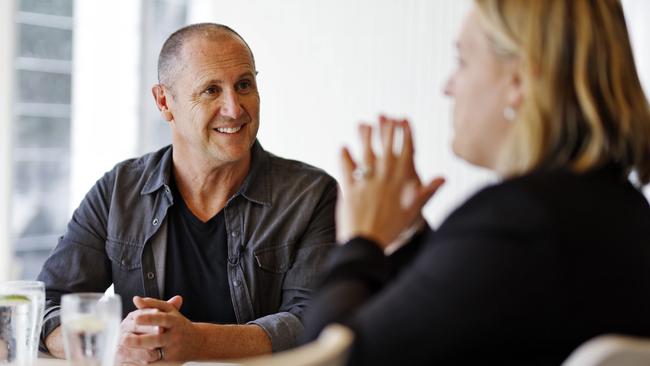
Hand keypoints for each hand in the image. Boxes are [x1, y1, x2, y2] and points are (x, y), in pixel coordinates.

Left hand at [121, 295, 203, 361]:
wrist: (198, 342)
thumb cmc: (179, 325)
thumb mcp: (170, 311)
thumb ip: (153, 304)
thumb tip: (136, 299)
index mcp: (174, 321)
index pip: (162, 319)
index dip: (149, 319)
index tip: (136, 318)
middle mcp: (174, 336)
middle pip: (157, 339)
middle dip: (141, 340)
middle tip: (125, 339)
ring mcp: (172, 350)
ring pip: (155, 353)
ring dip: (139, 353)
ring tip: (124, 352)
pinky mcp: (170, 362)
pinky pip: (155, 363)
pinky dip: (142, 363)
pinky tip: (131, 361)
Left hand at [336, 116, 444, 247]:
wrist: (367, 244)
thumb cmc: (392, 231)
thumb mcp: (413, 212)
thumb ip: (426, 192)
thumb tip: (443, 178)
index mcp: (400, 182)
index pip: (405, 152)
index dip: (405, 134)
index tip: (404, 120)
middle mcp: (383, 178)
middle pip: (385, 148)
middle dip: (386, 129)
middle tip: (385, 115)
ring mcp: (365, 182)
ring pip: (366, 153)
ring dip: (365, 137)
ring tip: (363, 124)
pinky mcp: (348, 189)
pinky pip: (345, 168)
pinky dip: (344, 157)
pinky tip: (342, 146)